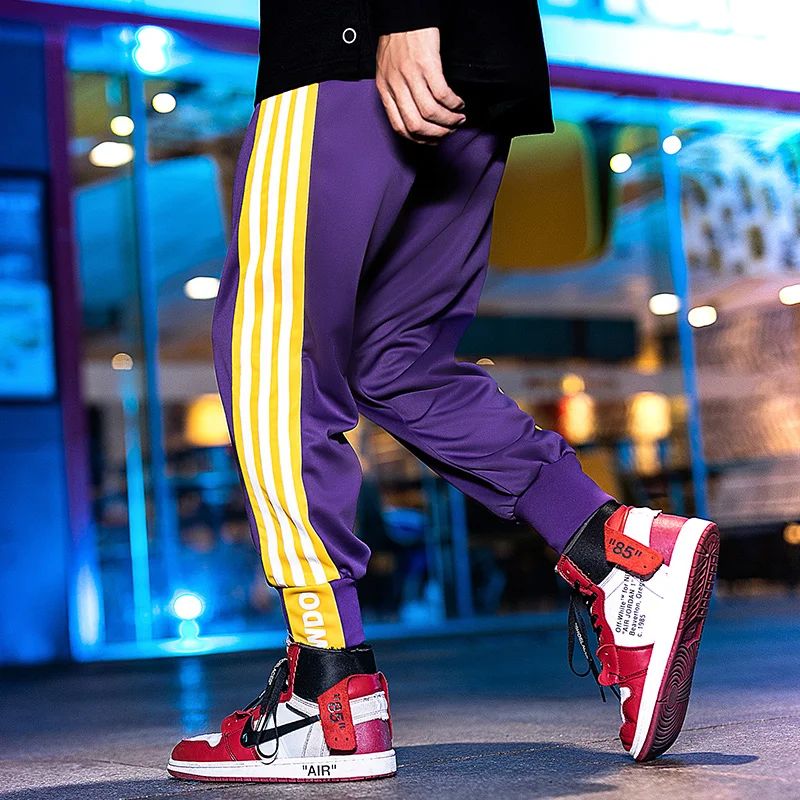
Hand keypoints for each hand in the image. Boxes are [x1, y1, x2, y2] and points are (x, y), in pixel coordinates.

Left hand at [376, 28, 465, 143]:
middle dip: (436, 134)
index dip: (419, 139)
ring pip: (431, 112)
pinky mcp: (426, 64)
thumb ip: (396, 92)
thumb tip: (413, 114)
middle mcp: (395, 85)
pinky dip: (453, 103)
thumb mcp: (387, 71)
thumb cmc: (397, 41)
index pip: (399, 127)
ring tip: (458, 117)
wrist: (404, 14)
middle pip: (416, 125)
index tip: (432, 141)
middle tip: (449, 131)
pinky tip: (459, 102)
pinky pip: (442, 94)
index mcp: (384, 90)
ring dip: (448, 120)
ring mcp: (410, 75)